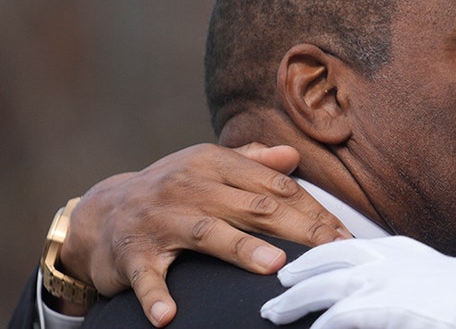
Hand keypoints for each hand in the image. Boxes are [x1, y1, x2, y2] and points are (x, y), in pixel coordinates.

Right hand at [58, 142, 351, 326]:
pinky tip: (169, 316)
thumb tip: (293, 155)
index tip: (344, 236)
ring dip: (242, 249)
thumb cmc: (171, 191)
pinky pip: (147, 277)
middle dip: (298, 228)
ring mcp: (160, 220)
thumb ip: (252, 162)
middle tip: (333, 250)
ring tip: (274, 266)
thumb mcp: (207, 167)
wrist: (98, 214)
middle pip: (255, 207)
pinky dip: (157, 295)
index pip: (275, 187)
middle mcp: (190, 186)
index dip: (313, 211)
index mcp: (213, 163)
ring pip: (209, 232)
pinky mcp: (132, 254)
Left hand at [260, 236, 455, 328]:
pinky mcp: (391, 307)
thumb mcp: (445, 285)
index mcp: (412, 252)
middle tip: (282, 280)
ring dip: (300, 297)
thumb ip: (415, 284)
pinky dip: (324, 321)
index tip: (310, 261)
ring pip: (332, 283)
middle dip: (306, 267)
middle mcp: (399, 260)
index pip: (359, 244)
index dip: (330, 252)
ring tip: (275, 310)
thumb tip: (399, 296)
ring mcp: (394, 282)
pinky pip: (345, 312)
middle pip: (337, 255)